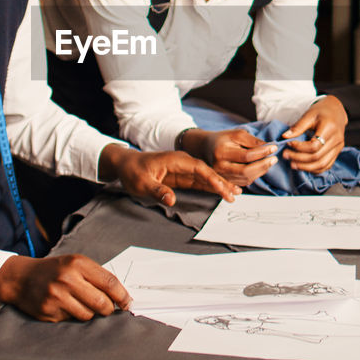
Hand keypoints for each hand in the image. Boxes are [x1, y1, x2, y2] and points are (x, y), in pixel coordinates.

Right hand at [0, 254, 129, 321]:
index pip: (109, 282)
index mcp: (78, 264)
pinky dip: (72, 316)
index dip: (123, 296)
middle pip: (102, 303)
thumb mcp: (75, 263)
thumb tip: (120, 296)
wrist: (21, 278)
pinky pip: (71, 320)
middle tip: (106, 308)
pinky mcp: (49, 312)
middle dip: (108, 309)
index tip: (128, 303)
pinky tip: (63, 306)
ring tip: (78, 303)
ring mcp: (57, 297)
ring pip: (88, 315)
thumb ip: (96, 276)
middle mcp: (67, 279)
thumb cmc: (54, 270)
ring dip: (89, 313)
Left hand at [99, 144, 240, 205]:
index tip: (223, 189)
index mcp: (175, 160)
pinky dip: (210, 187)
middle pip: (206, 172)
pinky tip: (221, 191)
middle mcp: (182, 162)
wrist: (125, 164)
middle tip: (235, 194)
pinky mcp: (181, 177)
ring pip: (205, 177)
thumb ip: (157, 190)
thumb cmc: (132, 171)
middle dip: (221, 182)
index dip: (212, 178)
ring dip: (219, 185)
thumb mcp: (141, 183)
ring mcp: (182, 169)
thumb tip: (171, 200)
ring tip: (235, 193)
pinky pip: (199, 182)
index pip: (199, 168)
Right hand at [181, 128, 279, 186]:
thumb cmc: (223, 139)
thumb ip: (252, 140)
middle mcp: (220, 167)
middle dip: (263, 165)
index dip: (262, 152)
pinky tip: (260, 168)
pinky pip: (244, 182)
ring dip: (261, 171)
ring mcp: (222, 176)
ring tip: (269, 162)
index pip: (246, 155)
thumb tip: (268, 147)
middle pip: (246, 171)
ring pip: (246, 178)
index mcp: (221, 152)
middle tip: (274, 158)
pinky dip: (255, 175)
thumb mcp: (236, 134)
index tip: (273, 147)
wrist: (207, 148)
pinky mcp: (226, 182)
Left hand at [280, 96, 347, 173]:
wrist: (336, 112)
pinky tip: (304, 167)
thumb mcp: (309, 115)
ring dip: (306, 167)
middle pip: (317, 157)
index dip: (299, 147)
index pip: (314, 145)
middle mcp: (337, 140)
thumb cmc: (321, 112)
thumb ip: (298, 127)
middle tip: (286, 155)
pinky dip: (315, 169)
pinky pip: (327, 166)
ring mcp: (338, 147)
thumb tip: (285, 137)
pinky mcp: (337, 152)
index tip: (288, 143)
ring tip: (293, 164)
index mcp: (330, 128)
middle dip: (300, 159)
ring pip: (322, 165)